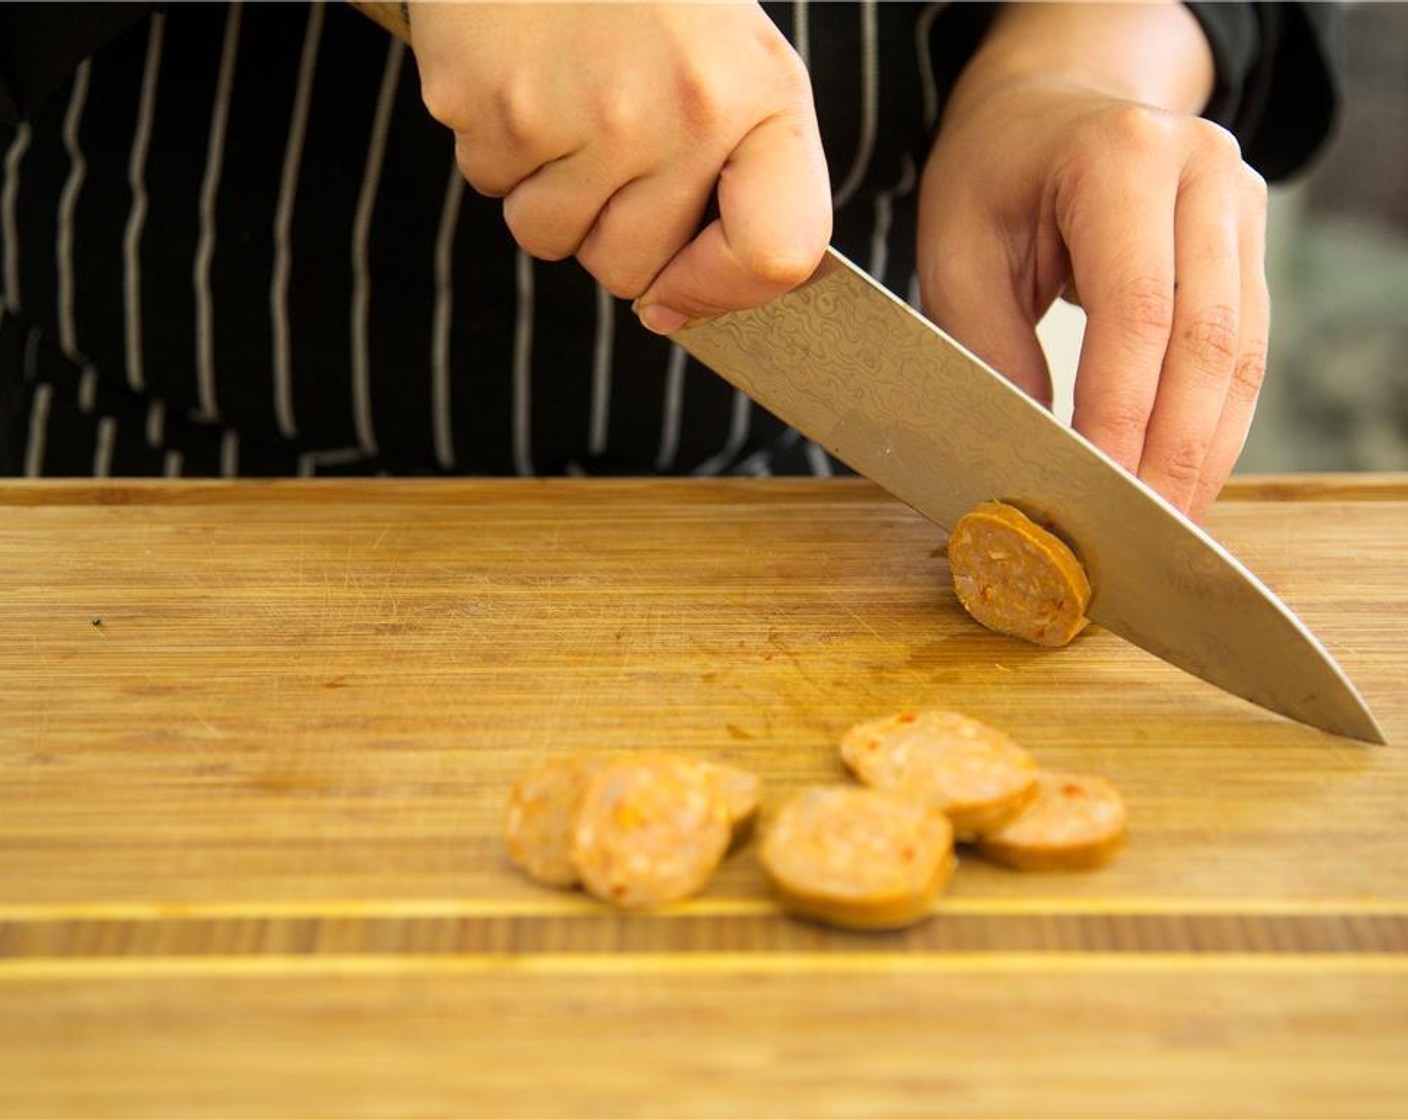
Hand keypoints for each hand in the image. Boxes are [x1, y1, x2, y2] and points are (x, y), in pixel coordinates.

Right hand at [410, 2, 831, 331]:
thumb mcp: (731, 62)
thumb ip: (735, 181)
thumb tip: (670, 308)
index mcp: (759, 97)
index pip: (776, 253)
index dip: (724, 290)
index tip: (683, 287)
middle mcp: (679, 113)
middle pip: (633, 267)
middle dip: (611, 232)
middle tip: (607, 146)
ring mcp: (581, 113)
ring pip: (551, 239)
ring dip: (549, 192)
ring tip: (565, 101)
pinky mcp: (491, 105)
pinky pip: (491, 186)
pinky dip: (500, 148)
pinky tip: (523, 75)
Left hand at [917, 4, 1264, 520]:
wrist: (1046, 108)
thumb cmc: (990, 176)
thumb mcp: (955, 251)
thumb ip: (991, 347)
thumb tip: (1034, 454)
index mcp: (1123, 159)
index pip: (1138, 312)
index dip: (1123, 415)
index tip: (1098, 493)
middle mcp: (1203, 173)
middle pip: (1206, 341)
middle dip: (1173, 451)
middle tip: (1141, 533)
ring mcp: (1239, 204)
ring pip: (1241, 354)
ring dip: (1205, 450)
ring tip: (1169, 525)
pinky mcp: (1247, 245)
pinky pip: (1243, 349)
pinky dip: (1214, 421)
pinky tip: (1185, 474)